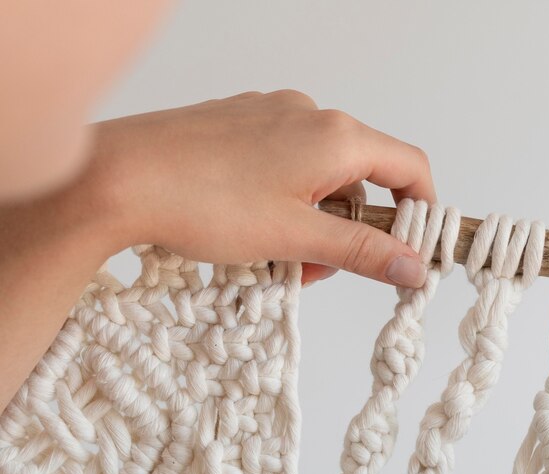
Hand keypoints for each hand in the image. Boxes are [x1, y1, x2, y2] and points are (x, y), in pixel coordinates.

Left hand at [70, 90, 435, 285]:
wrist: (114, 178)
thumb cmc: (201, 202)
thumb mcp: (295, 238)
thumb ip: (362, 252)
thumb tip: (413, 266)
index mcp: (335, 137)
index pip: (410, 167)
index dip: (421, 212)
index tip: (413, 250)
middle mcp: (308, 115)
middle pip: (362, 174)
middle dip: (353, 227)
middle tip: (325, 269)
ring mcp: (270, 115)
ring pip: (320, 172)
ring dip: (316, 220)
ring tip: (279, 258)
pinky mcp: (238, 123)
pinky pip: (284, 162)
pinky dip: (286, 199)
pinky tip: (253, 230)